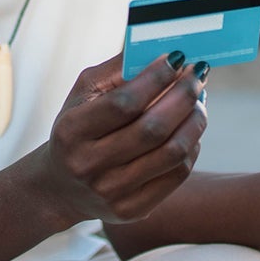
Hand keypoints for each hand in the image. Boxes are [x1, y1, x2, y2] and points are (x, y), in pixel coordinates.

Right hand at [37, 50, 208, 223]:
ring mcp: (112, 193)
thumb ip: (117, 70)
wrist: (61, 186)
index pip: (124, 103)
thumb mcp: (83, 94)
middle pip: (153, 129)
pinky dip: (192, 145)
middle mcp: (89, 165)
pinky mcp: (132, 211)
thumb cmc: (78, 128)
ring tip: (199, 99)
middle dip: (184, 95)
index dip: (156, 78)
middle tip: (198, 74)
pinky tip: (190, 128)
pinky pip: (177, 174)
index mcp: (72, 131)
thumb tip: (160, 49)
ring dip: (194, 119)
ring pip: (172, 152)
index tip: (178, 57)